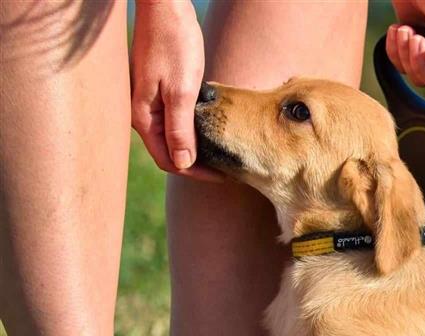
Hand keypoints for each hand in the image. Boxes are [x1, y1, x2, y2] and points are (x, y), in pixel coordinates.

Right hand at [131, 1, 221, 180]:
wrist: (164, 6)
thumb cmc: (173, 42)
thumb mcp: (180, 89)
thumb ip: (180, 128)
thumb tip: (183, 164)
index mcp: (144, 117)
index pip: (168, 160)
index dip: (196, 173)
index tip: (222, 176)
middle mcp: (144, 114)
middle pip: (171, 152)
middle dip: (197, 165)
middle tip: (227, 171)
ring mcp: (151, 102)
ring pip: (174, 137)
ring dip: (197, 148)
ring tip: (223, 156)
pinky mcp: (160, 91)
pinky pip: (177, 120)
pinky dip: (195, 130)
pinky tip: (212, 131)